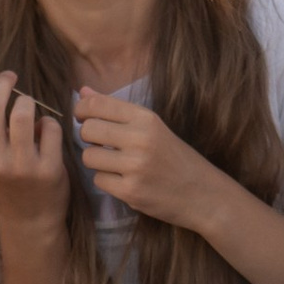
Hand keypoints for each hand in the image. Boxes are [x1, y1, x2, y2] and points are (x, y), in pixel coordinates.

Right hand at [0, 53, 69, 229]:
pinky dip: (48, 122)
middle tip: (11, 76)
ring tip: (27, 104)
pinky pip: (49, 128)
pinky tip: (45, 131)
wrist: (29, 220)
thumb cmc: (5, 180)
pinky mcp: (47, 171)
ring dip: (26, 100)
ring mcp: (20, 167)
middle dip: (3, 81)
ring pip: (22, 113)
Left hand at [73, 90, 218, 229]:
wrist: (202, 192)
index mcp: (146, 118)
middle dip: (88, 138)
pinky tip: (124, 180)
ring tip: (114, 164)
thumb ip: (116, 109)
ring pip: (88, 157)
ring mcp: (135, 166)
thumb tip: (82, 91)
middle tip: (100, 144)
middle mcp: (140, 139)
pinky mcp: (131, 191)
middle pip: (88, 130)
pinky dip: (107, 181)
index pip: (97, 104)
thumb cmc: (174, 156)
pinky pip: (98, 180)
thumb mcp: (151, 126)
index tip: (82, 117)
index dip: (81, 109)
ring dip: (96, 162)